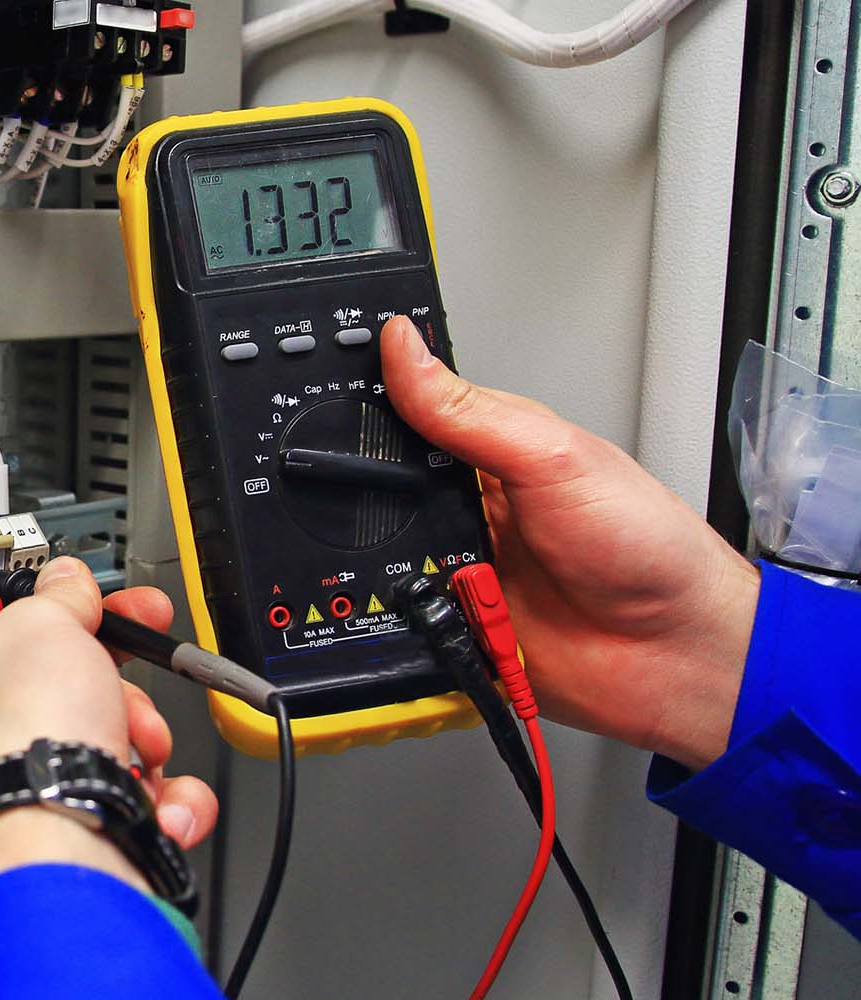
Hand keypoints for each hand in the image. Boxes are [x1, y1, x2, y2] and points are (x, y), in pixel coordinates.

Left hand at [0, 556, 218, 910]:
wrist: (52, 849)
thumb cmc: (21, 743)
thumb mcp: (42, 630)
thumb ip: (57, 600)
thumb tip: (65, 580)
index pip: (23, 643)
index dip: (80, 622)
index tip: (125, 613)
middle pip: (77, 703)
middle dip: (125, 698)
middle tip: (130, 699)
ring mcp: (28, 804)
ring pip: (114, 757)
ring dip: (146, 753)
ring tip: (141, 759)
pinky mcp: (74, 847)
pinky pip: (136, 814)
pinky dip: (163, 808)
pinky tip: (159, 807)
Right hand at [380, 316, 758, 768]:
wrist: (674, 654)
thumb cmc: (645, 545)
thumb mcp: (552, 456)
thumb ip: (469, 410)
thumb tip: (402, 346)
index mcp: (488, 448)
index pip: (405, 413)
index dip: (368, 404)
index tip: (326, 396)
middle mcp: (466, 505)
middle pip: (375, 488)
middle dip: (368, 496)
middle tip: (397, 500)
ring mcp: (454, 565)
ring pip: (371, 555)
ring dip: (386, 559)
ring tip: (437, 558)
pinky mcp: (446, 623)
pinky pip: (391, 617)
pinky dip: (395, 614)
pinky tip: (424, 603)